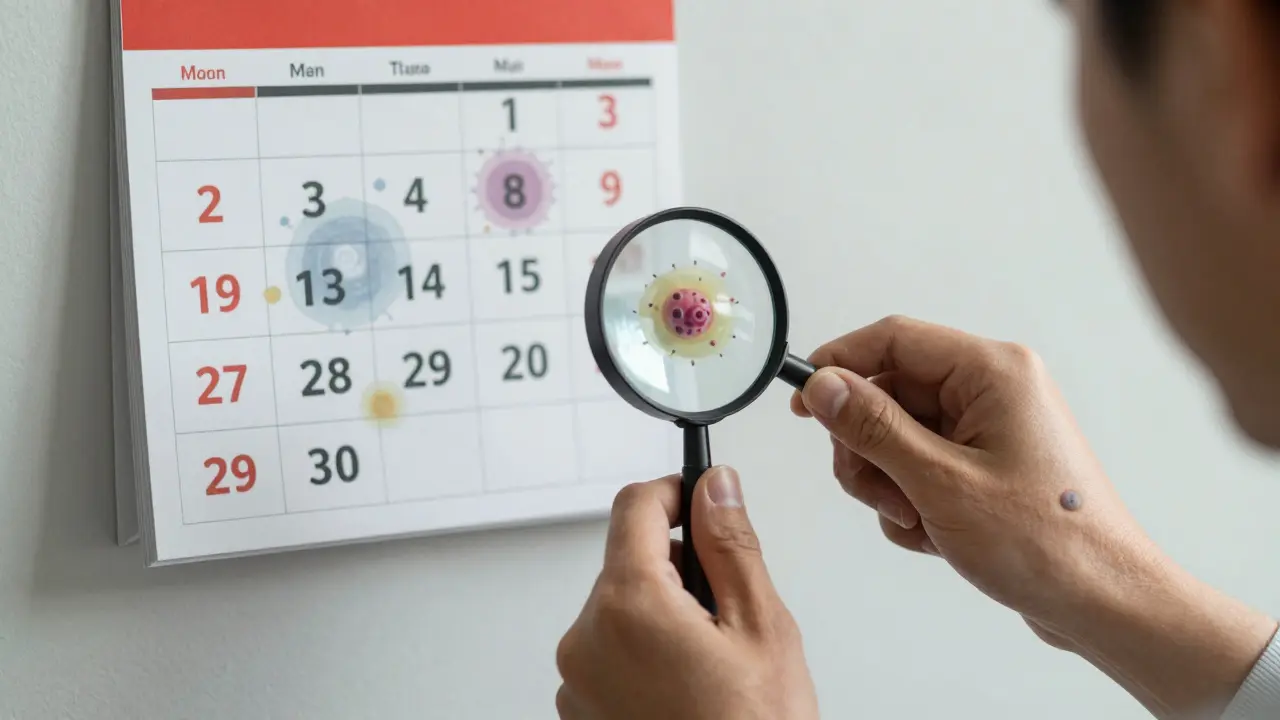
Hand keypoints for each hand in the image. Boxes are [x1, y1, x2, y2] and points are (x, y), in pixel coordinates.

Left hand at [555, 468, 818, 719]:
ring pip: (620, 610)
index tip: (701, 501)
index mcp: (628, 606)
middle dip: (675, 567)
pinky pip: (610, 654)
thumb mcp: (761, 627)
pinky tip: (689, 687)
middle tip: (727, 607)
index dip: (674, 493)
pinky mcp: (580, 713)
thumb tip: (715, 488)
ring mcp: (577, 682)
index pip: (635, 507)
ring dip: (661, 614)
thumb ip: (730, 545)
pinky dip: (645, 654)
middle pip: (626, 562)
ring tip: (713, 661)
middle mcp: (586, 640)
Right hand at [791, 315, 1275, 717]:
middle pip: (889, 393)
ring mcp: (990, 427)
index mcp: (993, 372)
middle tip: (877, 494)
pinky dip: (913, 502)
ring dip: (889, 483)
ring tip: (916, 521)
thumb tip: (822, 386)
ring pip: (897, 435)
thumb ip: (873, 427)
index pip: (893, 339)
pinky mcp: (985, 463)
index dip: (838, 366)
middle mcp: (993, 389)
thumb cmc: (1045, 543)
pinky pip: (920, 466)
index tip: (802, 404)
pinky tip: (936, 535)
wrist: (1103, 602)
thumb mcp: (939, 482)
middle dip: (868, 448)